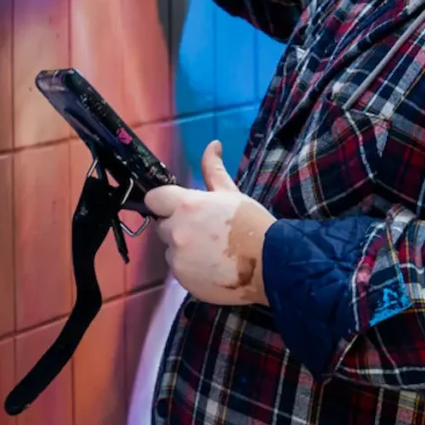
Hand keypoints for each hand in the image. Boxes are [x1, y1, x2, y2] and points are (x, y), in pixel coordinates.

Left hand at [142, 142, 275, 306]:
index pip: (154, 199)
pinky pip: (179, 270)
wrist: (270, 263)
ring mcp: (178, 259)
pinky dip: (190, 268)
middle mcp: (177, 232)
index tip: (176, 206)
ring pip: (170, 250)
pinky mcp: (184, 280)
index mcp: (186, 206)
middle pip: (162, 226)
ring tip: (210, 251)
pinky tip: (212, 267)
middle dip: (177, 226)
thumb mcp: (231, 193)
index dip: (164, 201)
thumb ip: (214, 170)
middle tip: (203, 230)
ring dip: (183, 249)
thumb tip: (212, 144)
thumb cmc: (252, 223)